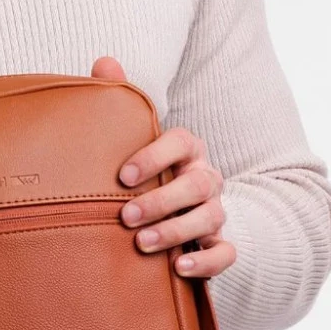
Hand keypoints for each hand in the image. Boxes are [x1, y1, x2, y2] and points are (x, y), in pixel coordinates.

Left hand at [90, 55, 236, 279]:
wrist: (175, 212)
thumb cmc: (146, 170)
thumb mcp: (132, 137)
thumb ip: (119, 98)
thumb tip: (104, 61)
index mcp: (186, 148)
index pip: (180, 142)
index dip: (153, 157)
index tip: (121, 176)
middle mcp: (205, 177)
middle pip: (197, 185)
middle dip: (161, 201)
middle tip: (125, 215)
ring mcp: (215, 212)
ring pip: (211, 218)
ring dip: (176, 231)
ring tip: (142, 244)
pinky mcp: (219, 244)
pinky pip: (225, 253)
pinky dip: (207, 262)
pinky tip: (179, 268)